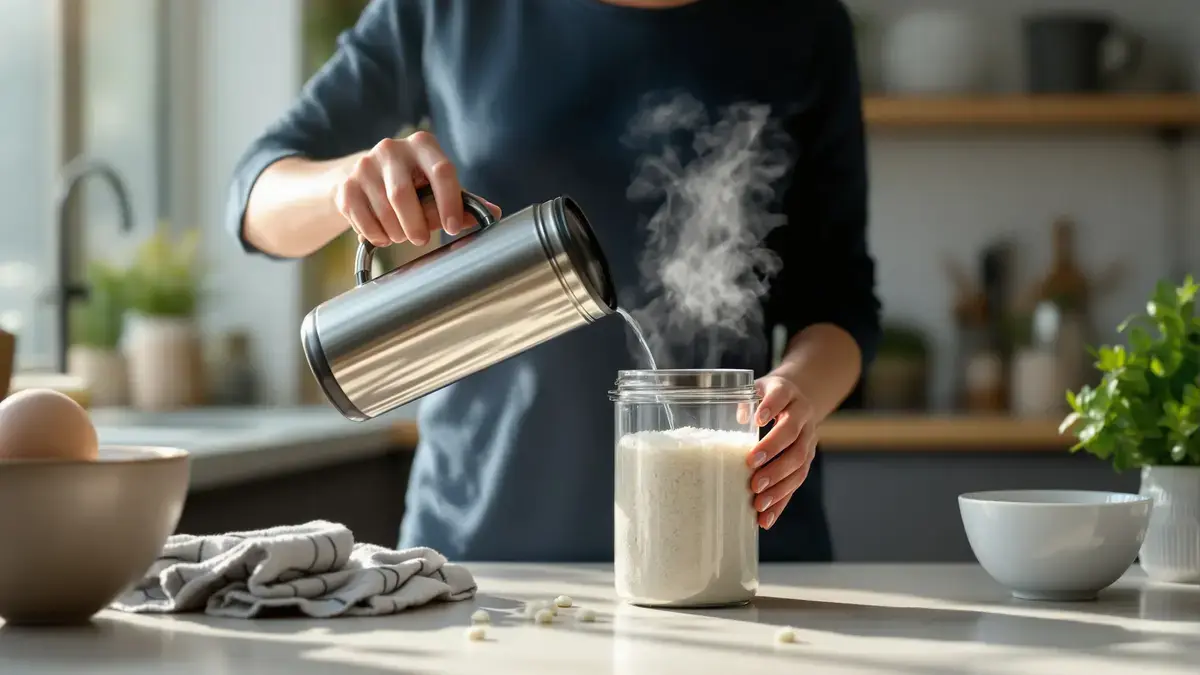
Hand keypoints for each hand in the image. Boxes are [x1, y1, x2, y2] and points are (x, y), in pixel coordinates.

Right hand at [332, 130, 500, 247]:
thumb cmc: (414, 186)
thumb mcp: (439, 190)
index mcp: (423, 145)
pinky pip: (362, 219)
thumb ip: (465, 202)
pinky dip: (376, 235)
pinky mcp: (345, 185)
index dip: (449, 202)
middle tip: (420, 240)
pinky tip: (383, 235)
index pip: (442, 171)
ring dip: (396, 233)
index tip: (453, 228)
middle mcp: (392, 148)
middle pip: (403, 194)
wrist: (365, 180)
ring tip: (402, 235)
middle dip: (415, 225)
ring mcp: (365, 165)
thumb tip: (494, 214)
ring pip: (382, 210)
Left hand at [745, 375, 817, 529]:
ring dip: (778, 484)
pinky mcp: (805, 461)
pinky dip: (781, 503)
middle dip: (773, 455)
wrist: (800, 399)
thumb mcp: (757, 390)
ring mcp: (808, 441)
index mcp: (788, 394)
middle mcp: (802, 417)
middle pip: (793, 437)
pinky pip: (795, 484)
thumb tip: (736, 419)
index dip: (772, 406)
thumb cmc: (768, 397)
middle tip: (752, 472)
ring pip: (799, 464)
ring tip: (758, 501)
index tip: (758, 418)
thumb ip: (744, 401)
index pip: (782, 396)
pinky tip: (766, 519)